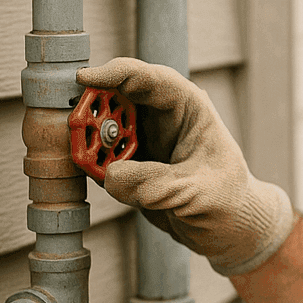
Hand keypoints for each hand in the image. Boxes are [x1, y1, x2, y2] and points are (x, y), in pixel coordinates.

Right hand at [76, 57, 295, 275]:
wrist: (229, 229)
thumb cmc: (227, 201)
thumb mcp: (197, 193)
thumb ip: (155, 184)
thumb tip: (112, 176)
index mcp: (187, 106)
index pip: (146, 78)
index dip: (112, 74)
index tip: (82, 80)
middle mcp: (160, 116)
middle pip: (113, 98)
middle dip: (90, 110)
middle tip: (73, 130)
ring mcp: (142, 139)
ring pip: (100, 128)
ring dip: (88, 142)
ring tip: (88, 161)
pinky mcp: (129, 163)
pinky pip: (100, 157)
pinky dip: (91, 164)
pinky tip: (95, 176)